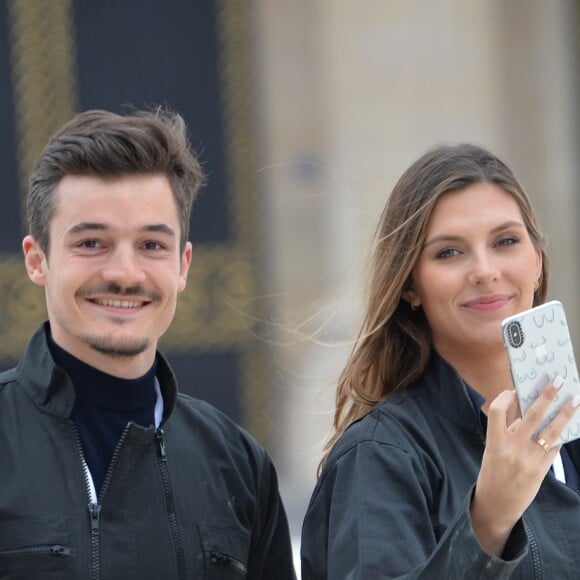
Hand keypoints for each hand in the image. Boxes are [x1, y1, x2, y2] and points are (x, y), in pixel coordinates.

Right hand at [470, 378, 579, 555]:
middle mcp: (512, 449)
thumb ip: (507, 434)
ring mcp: (528, 460)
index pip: (497, 411)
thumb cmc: (493, 474)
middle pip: (532, 416)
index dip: (505, 397)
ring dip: (565, 414)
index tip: (514, 390)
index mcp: (494, 442)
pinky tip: (569, 426)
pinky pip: (554, 448)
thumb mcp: (492, 452)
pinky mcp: (541, 470)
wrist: (496, 505)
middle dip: (546, 397)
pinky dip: (561, 435)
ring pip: (551, 431)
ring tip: (574, 401)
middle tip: (557, 381)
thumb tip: (527, 417)